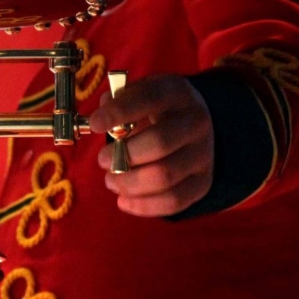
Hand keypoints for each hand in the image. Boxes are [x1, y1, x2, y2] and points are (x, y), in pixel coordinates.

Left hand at [89, 75, 213, 216]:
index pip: (148, 98)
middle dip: (122, 155)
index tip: (95, 125)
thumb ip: (117, 101)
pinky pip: (173, 201)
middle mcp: (195, 122)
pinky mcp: (202, 182)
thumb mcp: (140, 94)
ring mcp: (203, 154)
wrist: (195, 125)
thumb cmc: (156, 110)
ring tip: (111, 181)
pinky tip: (123, 201)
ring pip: (164, 176)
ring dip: (129, 183)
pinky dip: (143, 206)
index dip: (118, 112)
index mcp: (176, 93)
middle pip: (159, 143)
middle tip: (102, 160)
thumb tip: (100, 117)